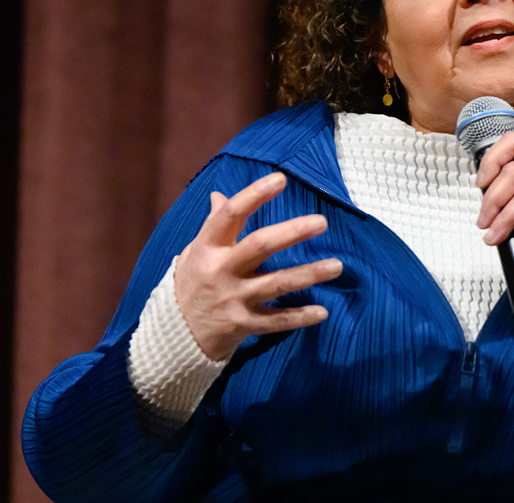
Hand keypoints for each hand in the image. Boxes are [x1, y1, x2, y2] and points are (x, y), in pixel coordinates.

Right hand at [173, 172, 342, 359]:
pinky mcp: (243, 325)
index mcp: (207, 247)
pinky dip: (299, 317)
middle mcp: (220, 271)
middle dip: (291, 233)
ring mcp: (233, 299)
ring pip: (276, 284)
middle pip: (259, 246)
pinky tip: (323, 312)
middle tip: (321, 222)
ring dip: (309, 275)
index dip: (254, 195)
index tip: (280, 179)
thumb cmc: (193, 282)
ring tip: (337, 265)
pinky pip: (276, 321)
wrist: (176, 333)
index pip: (229, 215)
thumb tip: (219, 195)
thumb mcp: (196, 251)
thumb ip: (213, 225)